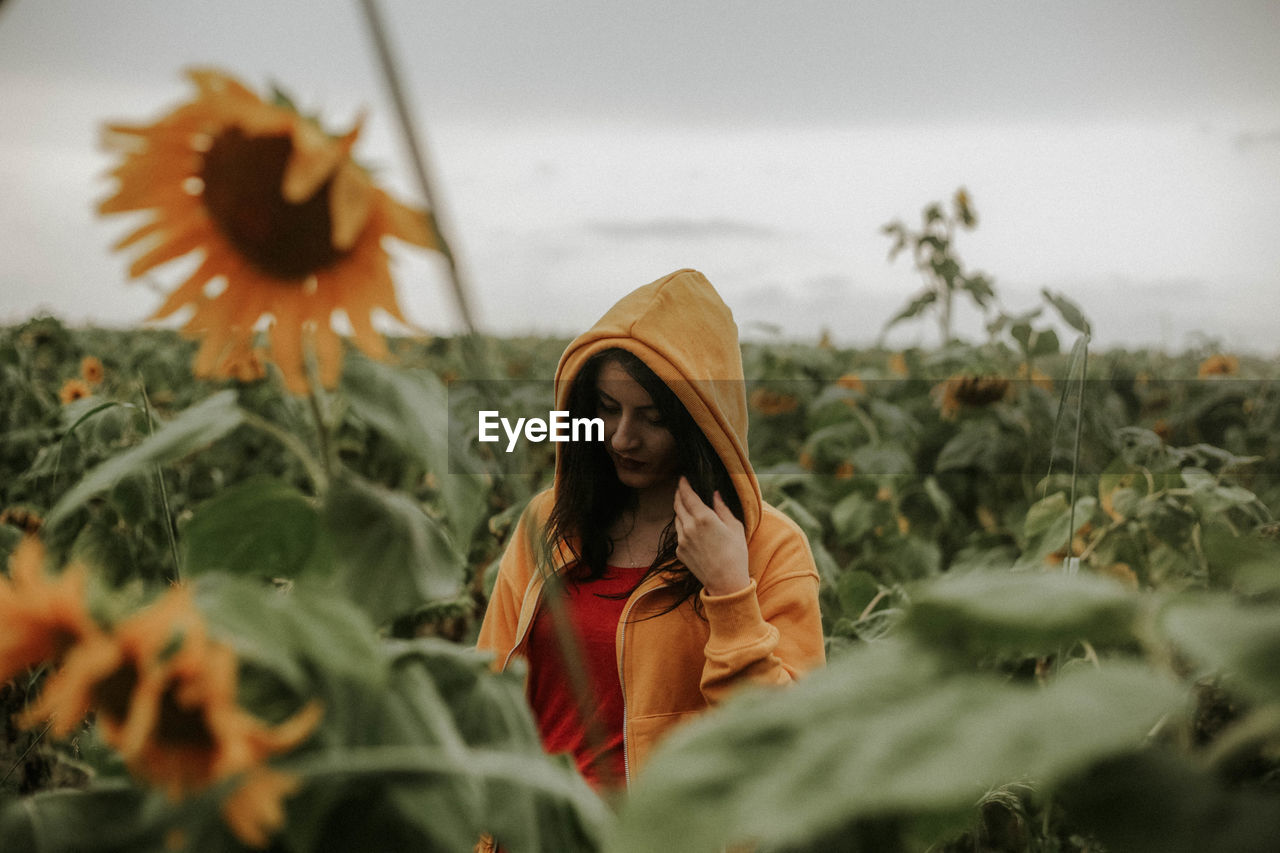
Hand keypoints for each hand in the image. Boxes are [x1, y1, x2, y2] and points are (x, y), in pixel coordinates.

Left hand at [673, 476, 749, 595]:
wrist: (726, 582)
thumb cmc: (736, 554)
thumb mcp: (735, 526)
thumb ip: (722, 507)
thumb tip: (715, 494)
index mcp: (704, 517)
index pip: (687, 495)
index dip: (683, 484)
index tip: (682, 478)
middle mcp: (689, 527)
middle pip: (678, 504)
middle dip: (679, 494)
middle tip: (682, 488)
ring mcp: (682, 540)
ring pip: (676, 518)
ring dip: (680, 510)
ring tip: (687, 506)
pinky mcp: (679, 551)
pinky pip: (678, 533)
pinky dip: (682, 526)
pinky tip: (691, 527)